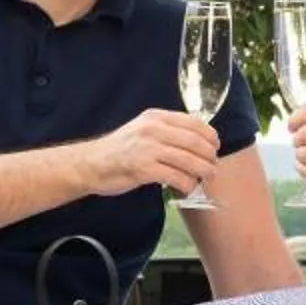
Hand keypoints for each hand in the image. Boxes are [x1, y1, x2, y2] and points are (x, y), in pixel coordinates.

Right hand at [80, 109, 220, 195]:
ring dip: (203, 171)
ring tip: (206, 178)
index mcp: (156, 117)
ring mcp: (148, 149)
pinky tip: (188, 187)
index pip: (194, 123)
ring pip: (189, 160)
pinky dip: (187, 184)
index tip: (215, 147)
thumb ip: (166, 131)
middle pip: (195, 142)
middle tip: (213, 167)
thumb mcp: (142, 130)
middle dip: (210, 156)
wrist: (90, 164)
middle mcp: (153, 129)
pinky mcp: (144, 169)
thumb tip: (196, 141)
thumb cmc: (119, 150)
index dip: (210, 136)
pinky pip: (176, 177)